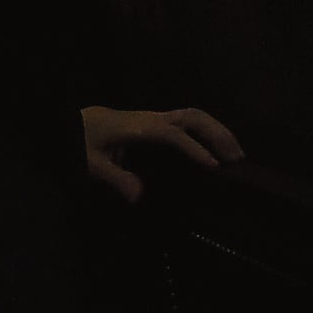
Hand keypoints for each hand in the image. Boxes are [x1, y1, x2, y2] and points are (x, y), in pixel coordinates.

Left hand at [81, 106, 244, 203]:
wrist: (75, 122)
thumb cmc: (83, 141)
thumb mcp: (92, 162)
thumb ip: (115, 179)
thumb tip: (140, 197)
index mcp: (138, 127)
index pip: (173, 134)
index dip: (194, 148)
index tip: (214, 166)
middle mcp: (151, 119)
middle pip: (191, 116)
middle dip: (217, 134)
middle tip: (237, 159)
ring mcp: (155, 118)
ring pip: (193, 115)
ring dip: (217, 130)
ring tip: (237, 153)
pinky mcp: (156, 123)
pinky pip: (187, 122)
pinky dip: (207, 132)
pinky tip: (218, 150)